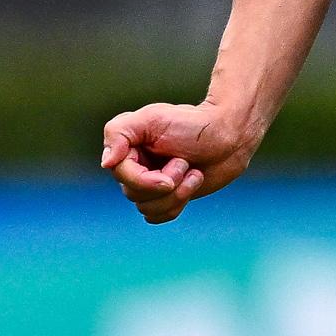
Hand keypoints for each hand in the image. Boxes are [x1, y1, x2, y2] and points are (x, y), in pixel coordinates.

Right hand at [99, 101, 256, 225]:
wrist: (229, 135)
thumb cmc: (192, 123)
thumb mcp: (152, 118)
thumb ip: (119, 133)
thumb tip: (106, 163)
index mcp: (127, 149)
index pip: (121, 175)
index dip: (146, 179)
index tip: (178, 164)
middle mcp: (135, 168)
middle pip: (134, 195)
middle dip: (168, 183)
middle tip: (186, 161)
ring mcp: (151, 184)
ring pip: (147, 209)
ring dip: (178, 193)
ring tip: (193, 171)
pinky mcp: (168, 197)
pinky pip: (159, 216)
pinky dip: (178, 203)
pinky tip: (194, 181)